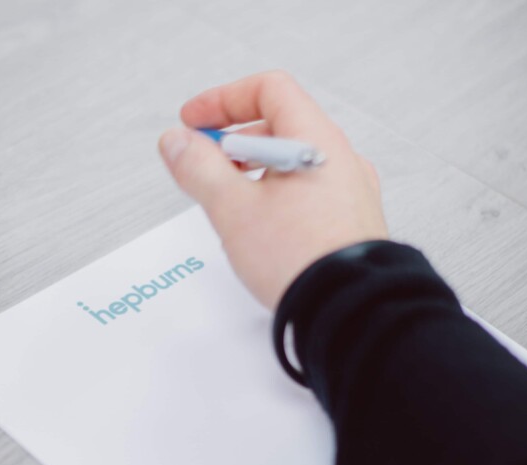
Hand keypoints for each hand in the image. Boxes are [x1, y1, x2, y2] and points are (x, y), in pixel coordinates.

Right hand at [159, 71, 387, 309]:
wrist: (347, 311)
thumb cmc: (301, 260)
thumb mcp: (233, 209)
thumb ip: (199, 168)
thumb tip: (178, 142)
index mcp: (316, 140)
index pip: (269, 90)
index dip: (223, 100)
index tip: (195, 122)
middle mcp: (340, 160)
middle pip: (279, 125)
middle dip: (232, 141)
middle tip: (202, 163)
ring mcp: (349, 192)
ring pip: (292, 162)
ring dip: (252, 171)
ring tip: (228, 203)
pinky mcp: (348, 224)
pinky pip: (306, 193)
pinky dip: (274, 196)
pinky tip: (259, 229)